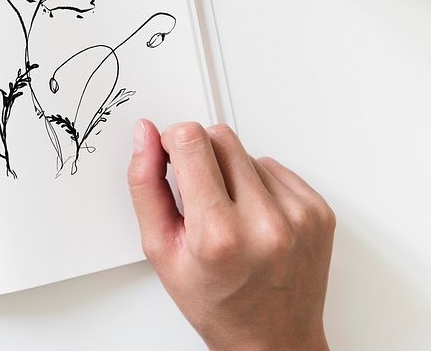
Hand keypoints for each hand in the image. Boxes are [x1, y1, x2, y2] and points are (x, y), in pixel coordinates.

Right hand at [127, 120, 334, 350]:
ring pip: (247, 151)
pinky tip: (252, 217)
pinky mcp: (319, 211)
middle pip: (220, 137)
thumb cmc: (215, 302)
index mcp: (218, 235)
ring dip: (232, 173)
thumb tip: (145, 134)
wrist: (274, 340)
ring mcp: (298, 215)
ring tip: (229, 214)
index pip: (191, 141)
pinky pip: (275, 167)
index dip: (172, 142)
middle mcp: (264, 222)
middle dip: (200, 155)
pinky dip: (259, 184)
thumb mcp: (161, 249)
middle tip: (199, 196)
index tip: (169, 160)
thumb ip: (145, 185)